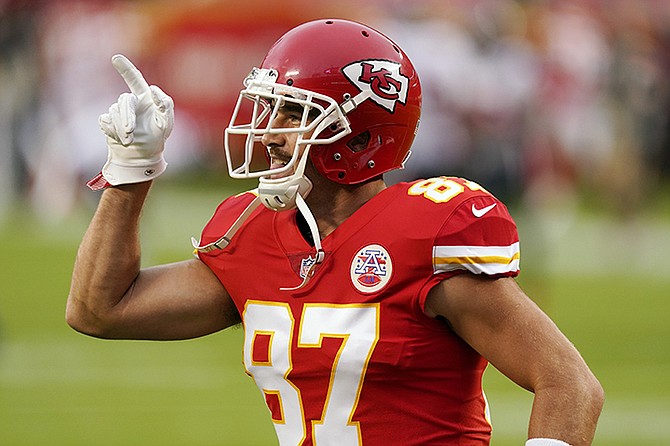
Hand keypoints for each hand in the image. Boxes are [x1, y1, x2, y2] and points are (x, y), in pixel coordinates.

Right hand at [89, 54, 173, 189]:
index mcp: (145, 98)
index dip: (126, 68)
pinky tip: (121, 140)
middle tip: (130, 132)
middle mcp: (131, 102)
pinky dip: (112, 132)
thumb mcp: (166, 123)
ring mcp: (118, 112)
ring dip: (122, 129)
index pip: (135, 79)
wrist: (142, 157)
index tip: (116, 58)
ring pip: (114, 113)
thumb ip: (165, 105)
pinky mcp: (108, 122)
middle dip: (126, 117)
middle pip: (124, 100)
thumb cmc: (157, 138)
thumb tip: (153, 89)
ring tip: (130, 140)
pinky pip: (105, 122)